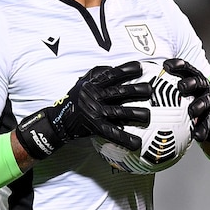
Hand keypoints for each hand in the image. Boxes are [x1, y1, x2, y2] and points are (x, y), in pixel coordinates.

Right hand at [16, 61, 151, 158]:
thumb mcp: (82, 83)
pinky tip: (137, 143)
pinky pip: (112, 133)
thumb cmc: (74, 100)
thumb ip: (97, 74)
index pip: (111, 75)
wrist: (58, 121)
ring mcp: (95, 112)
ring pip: (118, 112)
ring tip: (148, 116)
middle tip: (150, 90)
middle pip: (119, 92)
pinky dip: (125, 138)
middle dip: (136, 90)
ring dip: (135, 113)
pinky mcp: (94, 127)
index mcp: (93, 85)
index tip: (140, 67)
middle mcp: (95, 97)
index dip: (126, 70)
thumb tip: (112, 67)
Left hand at [163, 58, 209, 142]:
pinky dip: (203, 129)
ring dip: (198, 106)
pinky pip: (208, 123)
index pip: (185, 68)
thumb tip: (134, 87)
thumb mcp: (177, 89)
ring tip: (192, 112)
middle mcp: (202, 87)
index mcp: (192, 78)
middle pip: (197, 82)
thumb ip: (161, 87)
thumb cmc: (187, 98)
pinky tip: (197, 135)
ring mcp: (209, 101)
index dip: (177, 65)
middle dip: (190, 83)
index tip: (166, 66)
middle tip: (181, 87)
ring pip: (205, 101)